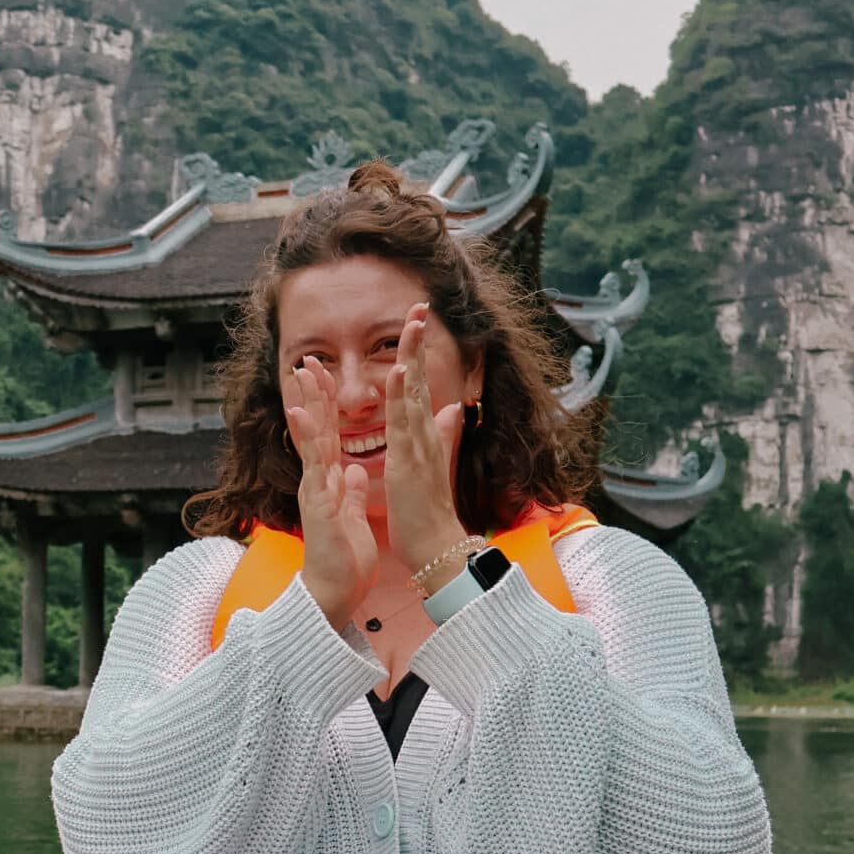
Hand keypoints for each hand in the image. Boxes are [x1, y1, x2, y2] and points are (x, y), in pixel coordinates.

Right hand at [283, 355, 375, 626]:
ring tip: (300, 378)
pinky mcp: (318, 504)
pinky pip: (313, 468)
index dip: (326, 406)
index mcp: (331, 483)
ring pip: (310, 442)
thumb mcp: (353, 518)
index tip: (323, 377)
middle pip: (315, 430)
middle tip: (306, 361)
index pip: (329, 436)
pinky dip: (308, 442)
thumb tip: (355, 472)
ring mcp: (315, 491)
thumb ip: (351, 493)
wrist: (334, 594)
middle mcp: (318, 482)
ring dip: (305, 407)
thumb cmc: (344, 561)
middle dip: (311, 395)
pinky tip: (301, 418)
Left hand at [383, 302, 472, 584]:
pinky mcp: (410, 463)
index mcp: (424, 436)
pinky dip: (401, 398)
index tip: (415, 323)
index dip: (415, 355)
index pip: (416, 387)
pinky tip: (398, 372)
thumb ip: (444, 434)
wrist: (436, 548)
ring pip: (413, 394)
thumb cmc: (428, 512)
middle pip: (418, 380)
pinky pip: (404, 425)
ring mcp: (419, 447)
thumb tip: (455, 408)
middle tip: (418, 305)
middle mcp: (425, 435)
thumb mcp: (432, 466)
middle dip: (418, 343)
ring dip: (411, 358)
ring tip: (411, 324)